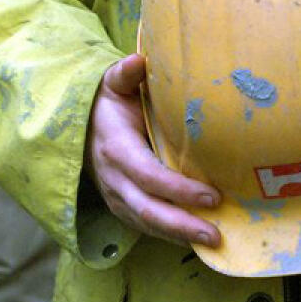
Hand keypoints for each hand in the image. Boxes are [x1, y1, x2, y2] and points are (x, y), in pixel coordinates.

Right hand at [85, 54, 221, 246]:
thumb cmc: (109, 106)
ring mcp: (118, 198)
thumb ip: (125, 74)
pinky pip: (147, 227)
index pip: (149, 175)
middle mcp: (116, 180)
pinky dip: (172, 236)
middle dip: (183, 224)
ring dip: (180, 236)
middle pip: (149, 210)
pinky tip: (198, 240)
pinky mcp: (123, 208)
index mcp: (117, 150)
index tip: (212, 195)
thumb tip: (139, 59)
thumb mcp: (113, 86)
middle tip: (217, 233)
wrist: (83, 130)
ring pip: (148, 224)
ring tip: (216, 242)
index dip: (179, 189)